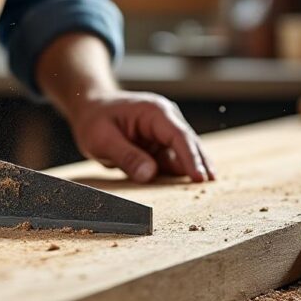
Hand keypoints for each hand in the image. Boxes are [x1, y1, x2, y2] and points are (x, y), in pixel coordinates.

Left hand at [68, 90, 213, 182]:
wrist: (91, 109)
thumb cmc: (95, 119)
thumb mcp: (102, 139)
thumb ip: (126, 156)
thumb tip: (149, 174)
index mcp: (154, 112)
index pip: (178, 136)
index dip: (190, 158)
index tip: (199, 177)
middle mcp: (166, 120)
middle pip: (189, 144)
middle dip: (200, 164)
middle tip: (210, 186)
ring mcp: (165, 134)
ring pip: (184, 155)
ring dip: (193, 170)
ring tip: (205, 190)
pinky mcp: (161, 147)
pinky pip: (173, 162)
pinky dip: (180, 174)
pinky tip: (188, 188)